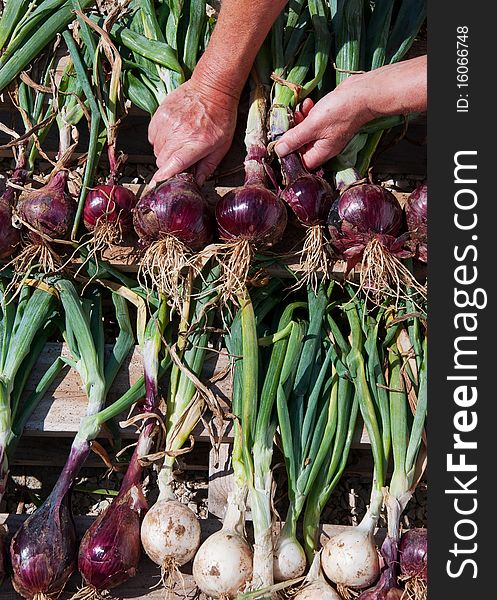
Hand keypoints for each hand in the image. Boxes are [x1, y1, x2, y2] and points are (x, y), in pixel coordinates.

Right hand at [148, 79, 237, 184]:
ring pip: (155, 149)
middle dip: (168, 165)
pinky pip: (151, 135)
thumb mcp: (222, 146)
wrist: (213, 88)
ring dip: (164, 152)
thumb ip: (208, 166)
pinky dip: (158, 139)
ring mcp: (167, 123)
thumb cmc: (221, 116)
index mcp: (195, 144)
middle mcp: (178, 134)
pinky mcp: (160, 114)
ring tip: (177, 145)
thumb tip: (197, 181)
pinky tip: (170, 136)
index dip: (163, 177)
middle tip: (179, 160)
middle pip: (161, 160)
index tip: (159, 183)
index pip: (172, 164)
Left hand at [275, 56, 426, 169]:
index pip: (300, 162)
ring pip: (305, 132)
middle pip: (301, 147)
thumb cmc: (340, 111)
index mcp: (321, 153)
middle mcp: (324, 146)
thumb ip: (294, 139)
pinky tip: (309, 103)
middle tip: (289, 121)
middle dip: (292, 134)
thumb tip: (279, 151)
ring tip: (301, 110)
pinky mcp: (328, 121)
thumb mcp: (312, 126)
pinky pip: (313, 122)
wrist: (362, 93)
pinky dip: (308, 114)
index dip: (289, 155)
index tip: (280, 143)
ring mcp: (327, 134)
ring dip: (299, 121)